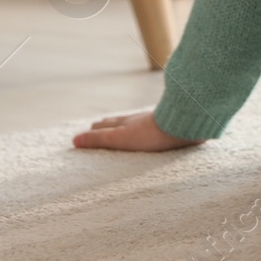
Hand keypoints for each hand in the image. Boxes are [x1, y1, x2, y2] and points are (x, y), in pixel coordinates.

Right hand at [72, 110, 204, 151]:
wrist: (186, 124)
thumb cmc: (152, 133)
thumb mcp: (121, 138)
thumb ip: (99, 139)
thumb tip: (74, 140)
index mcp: (126, 123)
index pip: (105, 125)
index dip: (95, 129)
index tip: (89, 131)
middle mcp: (139, 120)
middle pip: (121, 121)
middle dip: (110, 125)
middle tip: (102, 128)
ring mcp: (155, 121)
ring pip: (138, 123)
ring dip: (129, 126)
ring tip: (126, 131)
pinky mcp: (170, 126)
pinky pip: (156, 126)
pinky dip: (148, 129)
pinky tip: (155, 132)